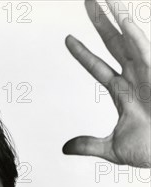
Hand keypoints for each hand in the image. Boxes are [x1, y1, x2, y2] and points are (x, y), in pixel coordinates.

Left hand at [63, 0, 150, 167]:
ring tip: (106, 0)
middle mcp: (135, 79)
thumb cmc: (149, 150)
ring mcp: (147, 75)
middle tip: (89, 1)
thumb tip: (65, 148)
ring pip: (129, 41)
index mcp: (122, 93)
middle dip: (101, 23)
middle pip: (114, 44)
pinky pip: (145, 53)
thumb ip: (88, 144)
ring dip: (118, 19)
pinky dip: (135, 38)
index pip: (97, 67)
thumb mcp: (112, 148)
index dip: (83, 53)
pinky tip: (124, 22)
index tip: (67, 39)